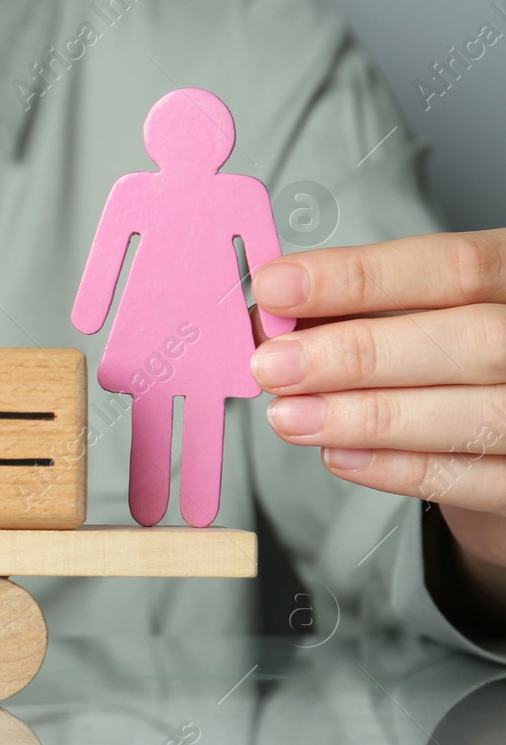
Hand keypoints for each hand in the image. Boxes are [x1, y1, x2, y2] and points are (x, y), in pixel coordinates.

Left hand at [250, 230, 505, 576]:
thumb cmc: (455, 362)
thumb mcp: (419, 316)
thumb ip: (356, 312)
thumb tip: (272, 318)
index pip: (455, 265)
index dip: (361, 276)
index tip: (278, 287)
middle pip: (471, 339)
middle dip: (359, 353)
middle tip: (275, 365)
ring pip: (472, 415)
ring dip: (366, 417)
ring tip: (290, 415)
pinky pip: (469, 479)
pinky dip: (396, 468)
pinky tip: (338, 454)